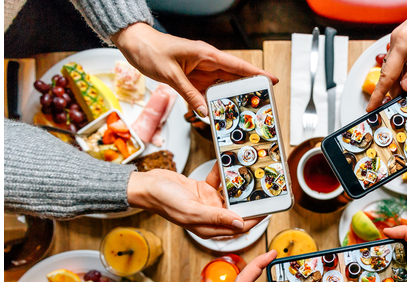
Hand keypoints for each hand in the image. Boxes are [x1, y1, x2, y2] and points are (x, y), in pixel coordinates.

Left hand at [111, 23, 277, 116]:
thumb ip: (189, 94)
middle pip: (235, 76)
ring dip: (233, 97)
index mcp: (206, 55)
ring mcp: (201, 70)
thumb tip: (204, 111)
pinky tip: (221, 110)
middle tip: (262, 102)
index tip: (271, 80)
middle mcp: (207, 62)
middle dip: (249, 88)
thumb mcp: (171, 75)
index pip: (237, 65)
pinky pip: (209, 90)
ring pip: (223, 85)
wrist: (135, 44)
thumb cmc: (151, 51)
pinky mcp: (194, 77)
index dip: (256, 73)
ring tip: (245, 110)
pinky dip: (216, 100)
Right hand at [126, 167, 262, 238]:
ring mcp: (206, 203)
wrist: (146, 185)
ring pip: (229, 195)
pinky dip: (222, 173)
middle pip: (237, 210)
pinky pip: (218, 181)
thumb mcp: (192, 210)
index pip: (238, 226)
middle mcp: (210, 216)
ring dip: (237, 185)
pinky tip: (227, 163)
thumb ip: (216, 217)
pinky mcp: (202, 190)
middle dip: (249, 200)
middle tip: (263, 188)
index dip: (254, 219)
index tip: (268, 209)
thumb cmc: (163, 201)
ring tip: (248, 173)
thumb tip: (240, 223)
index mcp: (208, 227)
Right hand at [367, 0, 406, 110]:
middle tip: (405, 105)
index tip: (371, 108)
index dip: (379, 94)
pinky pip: (405, 60)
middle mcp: (398, 40)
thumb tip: (406, 87)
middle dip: (397, 90)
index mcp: (403, 42)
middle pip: (391, 74)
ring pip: (400, 68)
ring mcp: (402, 39)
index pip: (387, 75)